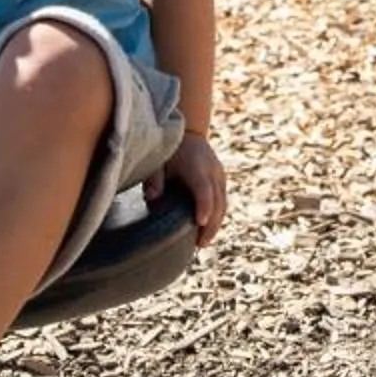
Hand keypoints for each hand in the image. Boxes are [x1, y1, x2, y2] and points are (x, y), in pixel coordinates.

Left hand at [153, 131, 226, 247]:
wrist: (188, 132)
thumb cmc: (169, 150)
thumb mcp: (158, 160)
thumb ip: (154, 179)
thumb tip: (152, 198)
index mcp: (196, 165)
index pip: (203, 189)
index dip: (204, 206)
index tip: (200, 223)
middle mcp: (212, 170)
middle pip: (218, 201)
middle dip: (211, 225)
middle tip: (200, 244)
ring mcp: (220, 175)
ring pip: (223, 204)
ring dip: (216, 224)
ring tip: (203, 242)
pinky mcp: (221, 180)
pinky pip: (223, 202)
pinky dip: (217, 217)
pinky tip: (207, 230)